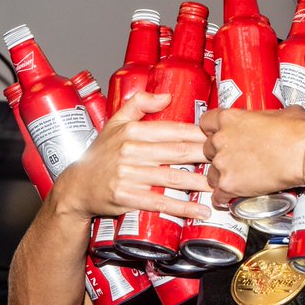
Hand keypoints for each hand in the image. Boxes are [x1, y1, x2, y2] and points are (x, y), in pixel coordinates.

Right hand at [49, 92, 211, 220]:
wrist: (77, 187)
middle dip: (205, 155)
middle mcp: (130, 151)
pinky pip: (160, 201)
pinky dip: (182, 207)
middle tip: (228, 158)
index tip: (218, 136)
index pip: (172, 130)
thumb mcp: (115, 122)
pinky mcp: (127, 197)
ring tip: (221, 184)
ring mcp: (128, 175)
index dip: (198, 133)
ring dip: (199, 182)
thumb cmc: (100, 154)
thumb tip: (166, 95)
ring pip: (172, 177)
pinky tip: (200, 209)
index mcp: (131, 131)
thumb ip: (139, 104)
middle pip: (177, 152)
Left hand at [201, 106, 304, 206]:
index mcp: (231, 118)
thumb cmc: (297, 133)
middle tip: (234, 159)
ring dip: (222, 178)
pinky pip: (218, 196)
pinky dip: (224, 199)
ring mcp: (223, 163)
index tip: (220, 136)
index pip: (206, 122)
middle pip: (207, 149)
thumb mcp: (281, 113)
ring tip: (238, 180)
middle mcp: (221, 139)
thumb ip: (266, 117)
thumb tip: (273, 120)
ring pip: (211, 175)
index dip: (213, 131)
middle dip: (220, 155)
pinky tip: (231, 198)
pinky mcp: (228, 184)